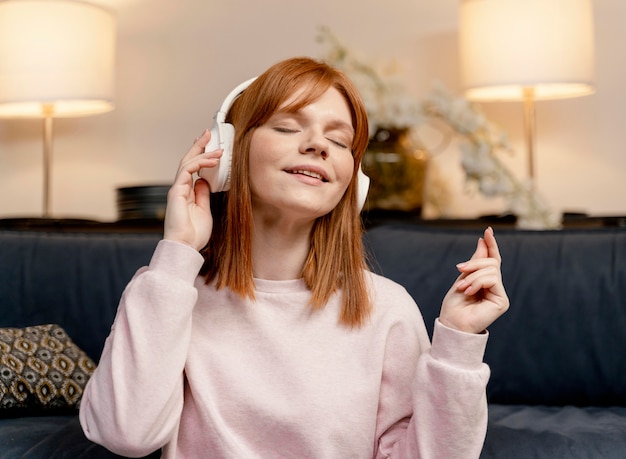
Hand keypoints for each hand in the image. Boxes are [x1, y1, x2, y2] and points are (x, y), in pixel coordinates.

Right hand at [163, 129, 222, 250]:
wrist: (185, 246)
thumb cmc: (194, 234)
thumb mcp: (204, 210)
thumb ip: (203, 194)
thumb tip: (204, 181)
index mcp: (187, 193)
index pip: (192, 169)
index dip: (200, 156)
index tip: (209, 146)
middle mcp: (180, 188)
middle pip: (188, 161)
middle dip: (198, 146)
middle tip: (208, 134)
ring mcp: (177, 189)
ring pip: (187, 163)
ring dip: (203, 152)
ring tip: (217, 148)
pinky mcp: (176, 191)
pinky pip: (187, 170)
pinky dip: (200, 163)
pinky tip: (212, 160)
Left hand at [439, 227, 509, 333]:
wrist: (452, 324)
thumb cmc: (454, 305)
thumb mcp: (463, 278)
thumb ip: (475, 263)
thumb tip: (482, 242)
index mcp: (485, 282)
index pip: (492, 260)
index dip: (491, 245)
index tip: (487, 230)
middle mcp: (495, 288)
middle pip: (492, 263)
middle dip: (474, 263)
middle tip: (460, 269)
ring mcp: (499, 294)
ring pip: (491, 270)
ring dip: (473, 275)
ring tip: (462, 287)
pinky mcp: (502, 301)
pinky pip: (492, 279)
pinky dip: (477, 282)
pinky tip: (468, 291)